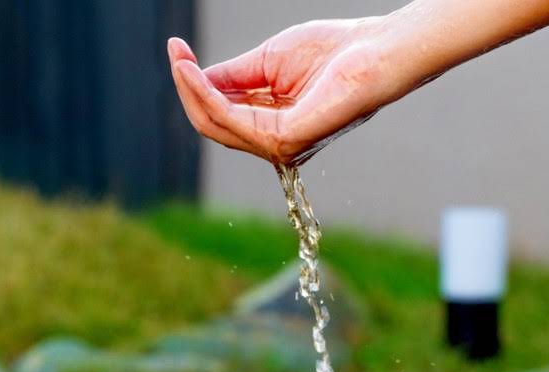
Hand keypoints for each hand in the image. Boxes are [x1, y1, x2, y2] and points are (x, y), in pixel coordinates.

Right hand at [168, 19, 400, 164]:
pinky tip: (196, 74)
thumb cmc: (333, 52)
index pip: (223, 114)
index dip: (195, 85)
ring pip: (218, 125)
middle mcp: (276, 141)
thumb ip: (232, 76)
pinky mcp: (287, 140)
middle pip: (214, 125)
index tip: (177, 51)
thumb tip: (194, 78)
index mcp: (274, 124)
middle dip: (188, 90)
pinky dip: (209, 97)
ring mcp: (281, 145)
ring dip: (193, 92)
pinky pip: (234, 121)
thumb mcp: (268, 61)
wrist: (373, 50)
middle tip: (175, 55)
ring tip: (181, 62)